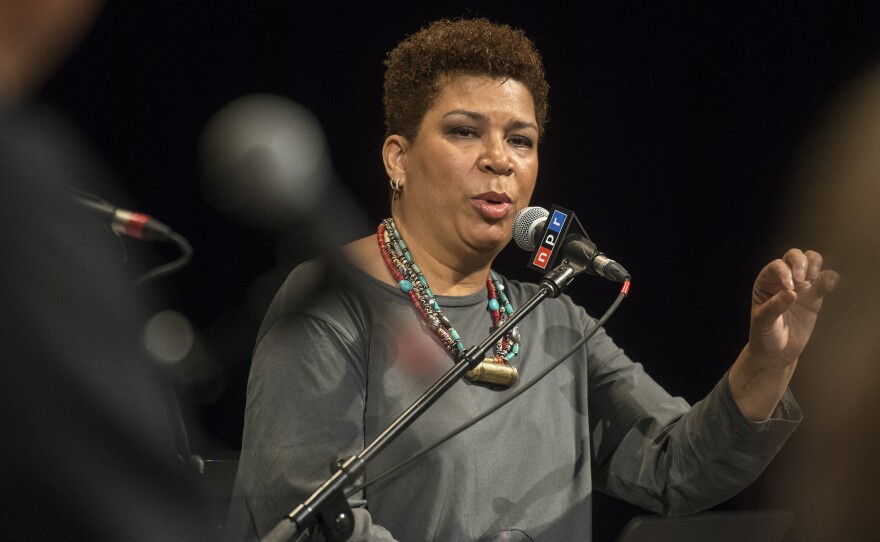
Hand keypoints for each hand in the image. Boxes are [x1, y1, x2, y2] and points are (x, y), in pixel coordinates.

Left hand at [730, 249, 838, 420]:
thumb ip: (774, 307)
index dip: (784, 271)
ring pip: (811, 262)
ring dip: (815, 263)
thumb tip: (791, 293)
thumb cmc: (764, 335)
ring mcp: (801, 287)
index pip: (776, 266)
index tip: (789, 286)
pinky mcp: (815, 297)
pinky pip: (825, 281)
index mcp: (765, 283)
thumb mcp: (763, 322)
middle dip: (800, 261)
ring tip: (813, 277)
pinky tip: (828, 284)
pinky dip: (829, 278)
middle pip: (794, 256)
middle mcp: (783, 280)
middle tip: (802, 278)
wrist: (777, 352)